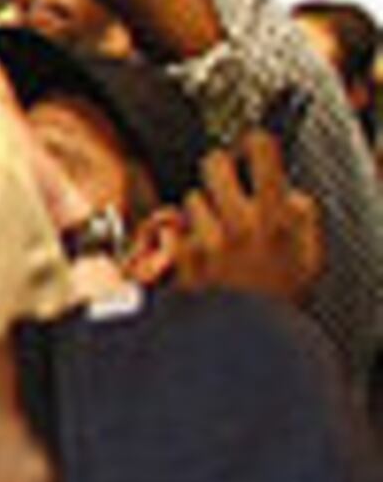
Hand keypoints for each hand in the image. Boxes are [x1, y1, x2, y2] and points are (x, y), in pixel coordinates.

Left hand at [144, 131, 322, 309]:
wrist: (246, 339)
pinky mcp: (179, 254)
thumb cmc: (278, 300)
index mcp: (275, 220)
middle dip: (219, 167)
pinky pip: (173, 226)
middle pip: (214, 163)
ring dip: (201, 209)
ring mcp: (206, 237)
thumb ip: (303, 220)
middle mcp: (239, 223)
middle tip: (225, 178)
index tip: (255, 143)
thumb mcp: (309, 258)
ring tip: (217, 235)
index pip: (263, 156)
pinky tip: (195, 252)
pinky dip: (180, 235)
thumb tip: (291, 193)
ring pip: (192, 197)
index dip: (257, 144)